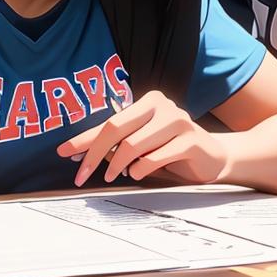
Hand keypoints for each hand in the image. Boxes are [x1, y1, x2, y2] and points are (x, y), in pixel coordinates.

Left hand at [57, 91, 228, 185]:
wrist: (213, 157)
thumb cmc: (171, 149)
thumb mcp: (142, 144)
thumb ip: (117, 145)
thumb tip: (81, 154)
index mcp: (148, 102)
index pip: (109, 121)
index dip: (84, 138)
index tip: (64, 152)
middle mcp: (162, 106)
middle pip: (116, 128)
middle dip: (93, 154)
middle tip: (81, 174)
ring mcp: (178, 121)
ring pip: (133, 145)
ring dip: (117, 164)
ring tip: (115, 174)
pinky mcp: (190, 141)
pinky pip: (154, 158)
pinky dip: (140, 169)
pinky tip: (138, 173)